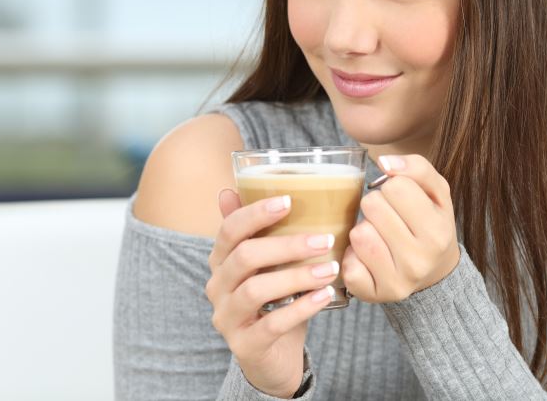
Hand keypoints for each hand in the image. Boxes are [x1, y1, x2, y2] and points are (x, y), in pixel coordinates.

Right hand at [206, 189, 338, 397]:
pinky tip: (324, 297)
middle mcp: (216, 287)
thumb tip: (234, 187)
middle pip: (244, 257)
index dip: (256, 213)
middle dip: (286, 245)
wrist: (272, 359)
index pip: (229, 230)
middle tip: (324, 240)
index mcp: (220, 261)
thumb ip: (257, 231)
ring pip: (255, 290)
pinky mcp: (245, 346)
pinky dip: (301, 308)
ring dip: (296, 276)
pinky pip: (272, 324)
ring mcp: (227, 318)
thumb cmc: (273, 303)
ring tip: (330, 269)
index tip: (289, 201)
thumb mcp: (267, 266)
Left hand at [342, 155, 460, 302]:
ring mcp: (396, 281)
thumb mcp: (436, 193)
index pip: (396, 186)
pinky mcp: (373, 294)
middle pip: (372, 206)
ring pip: (358, 234)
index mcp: (437, 231)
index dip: (393, 188)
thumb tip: (385, 161)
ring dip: (364, 229)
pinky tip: (368, 257)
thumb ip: (417, 168)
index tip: (401, 201)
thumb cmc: (430, 224)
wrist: (433, 274)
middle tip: (388, 219)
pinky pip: (347, 264)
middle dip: (376, 206)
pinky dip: (353, 256)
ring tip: (379, 236)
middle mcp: (420, 260)